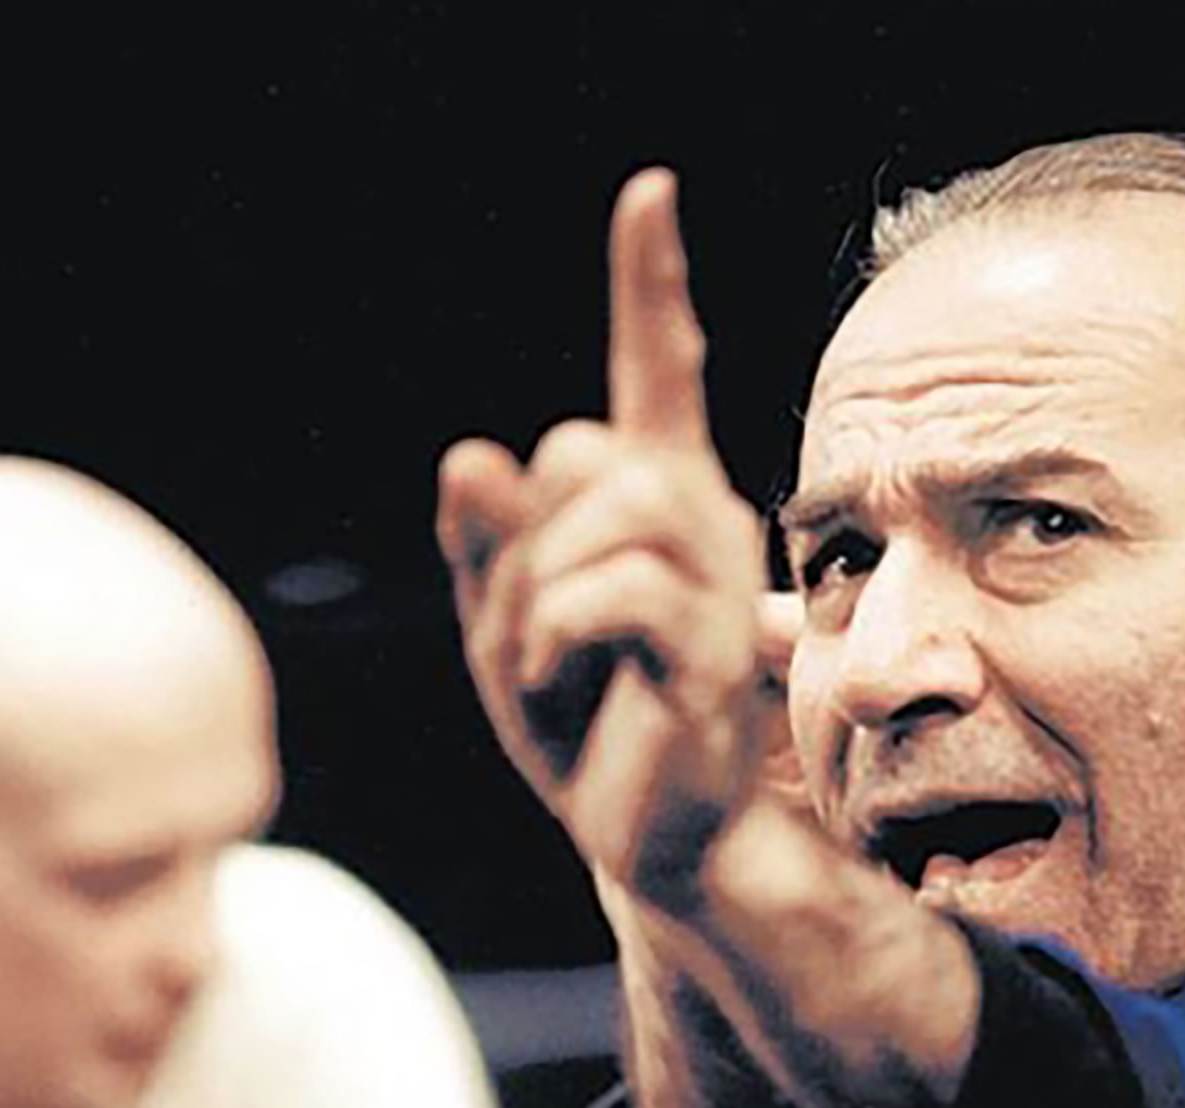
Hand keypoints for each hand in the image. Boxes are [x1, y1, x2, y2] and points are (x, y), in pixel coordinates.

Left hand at [437, 169, 800, 911]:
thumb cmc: (580, 727)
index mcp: (653, 500)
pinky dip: (555, 639)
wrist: (645, 835)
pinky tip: (564, 686)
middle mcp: (699, 519)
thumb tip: (469, 454)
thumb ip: (485, 546)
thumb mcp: (501, 627)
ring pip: (607, 512)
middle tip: (528, 639)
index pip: (657, 370)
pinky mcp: (712, 648)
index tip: (648, 195)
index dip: (649, 283)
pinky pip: (613, 595)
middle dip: (522, 547)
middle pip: (584, 454)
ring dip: (536, 599)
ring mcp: (715, 580)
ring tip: (546, 671)